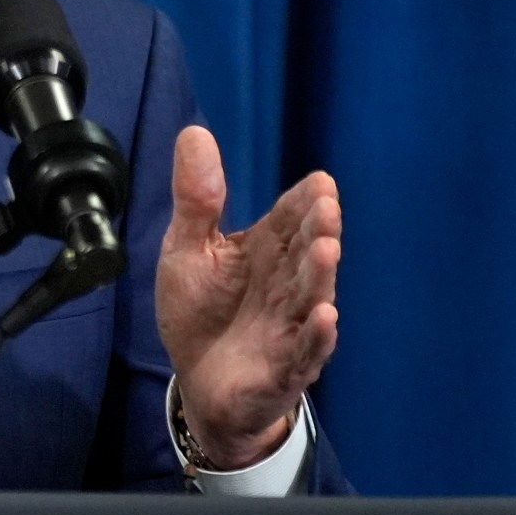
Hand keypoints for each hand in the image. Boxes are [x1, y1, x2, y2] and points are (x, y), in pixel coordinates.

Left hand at [155, 127, 339, 467]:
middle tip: (326, 208)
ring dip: (320, 275)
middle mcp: (286, 284)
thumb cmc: (202, 312)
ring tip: (327, 249)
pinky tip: (325, 317)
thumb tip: (194, 132)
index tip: (319, 182)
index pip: (291, 219)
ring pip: (310, 297)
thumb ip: (196, 199)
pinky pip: (305, 351)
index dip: (304, 202)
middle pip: (305, 254)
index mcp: (268, 250)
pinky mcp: (284, 368)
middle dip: (318, 230)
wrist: (199, 382)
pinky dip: (317, 336)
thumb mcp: (187, 249)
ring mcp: (289, 326)